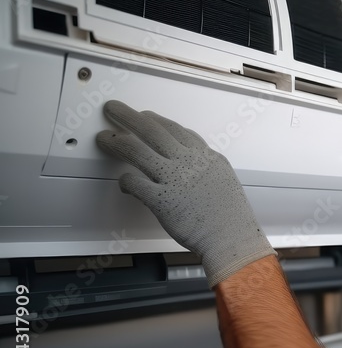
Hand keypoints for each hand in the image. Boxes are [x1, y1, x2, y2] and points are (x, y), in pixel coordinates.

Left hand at [96, 100, 275, 286]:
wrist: (232, 237)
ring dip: (116, 141)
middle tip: (114, 110)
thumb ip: (205, 167)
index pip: (175, 129)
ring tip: (104, 137)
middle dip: (129, 117)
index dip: (156, 120)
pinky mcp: (162, 200)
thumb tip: (192, 162)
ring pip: (138, 150)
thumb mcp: (224, 179)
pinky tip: (123, 181)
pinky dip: (125, 180)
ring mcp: (174, 179)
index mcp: (205, 156)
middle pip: (153, 130)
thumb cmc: (231, 216)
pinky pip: (134, 182)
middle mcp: (189, 162)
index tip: (145, 116)